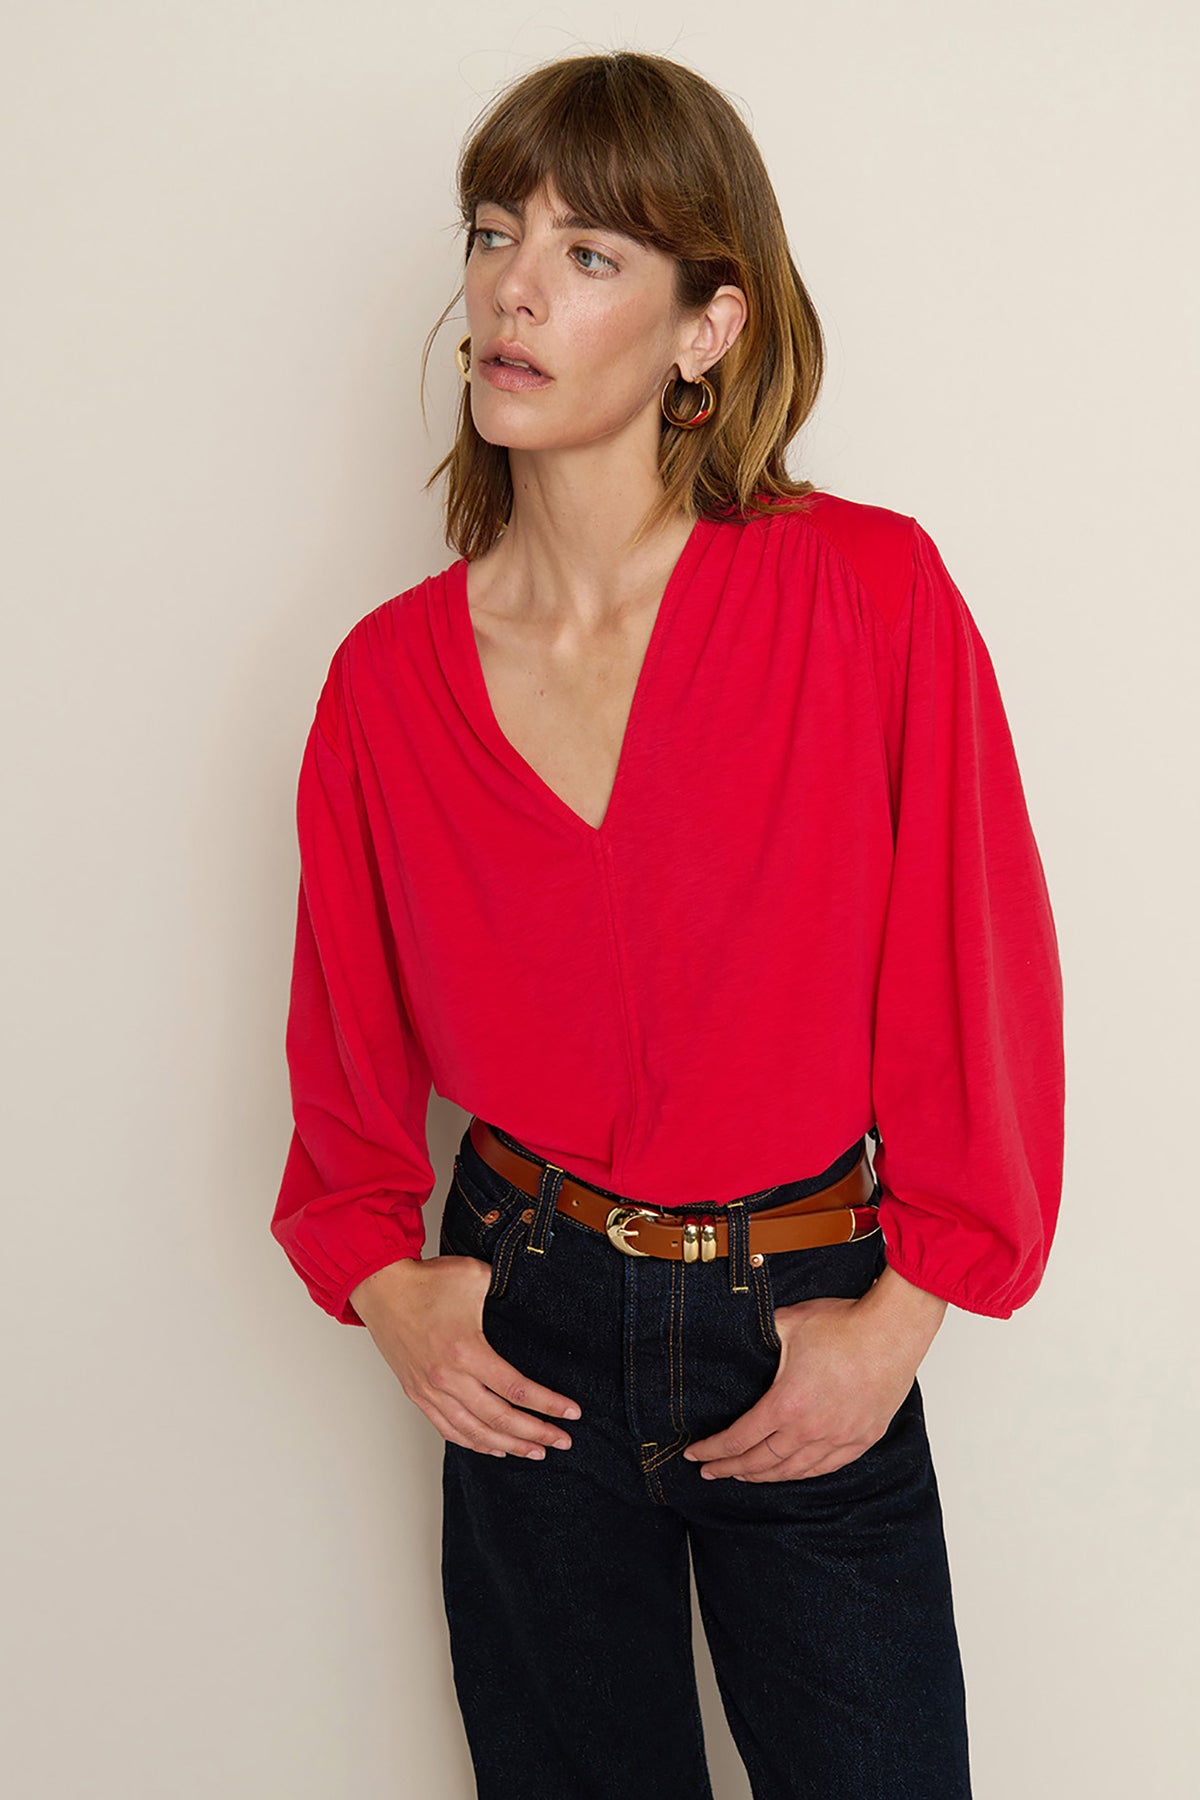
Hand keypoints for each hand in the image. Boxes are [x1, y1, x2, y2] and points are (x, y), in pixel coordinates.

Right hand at [349, 1255, 581, 1459]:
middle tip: (563, 1442)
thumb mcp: (475, 1276)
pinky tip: (495, 1448)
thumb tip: (530, 1296)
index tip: (572, 1413)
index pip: (516, 1389)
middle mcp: (448, 1378)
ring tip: (536, 1452)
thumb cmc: (427, 1281)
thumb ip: (506, 1290)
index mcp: (466, 1351)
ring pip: (475, 1432)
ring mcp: (430, 1390)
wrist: (382, 1288)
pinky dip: (474, 1443)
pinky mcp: (417, 1394)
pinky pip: (448, 1429)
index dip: (548, 1405)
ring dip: (509, 1445)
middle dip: (537, 1433)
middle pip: (500, 1419)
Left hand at [682, 1274, 943, 1481]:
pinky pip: (826, 1467)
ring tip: (745, 1476)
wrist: (893, 1330)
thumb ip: (760, 1334)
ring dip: (764, 1476)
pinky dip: (802, 1473)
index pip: (739, 1440)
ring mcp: (839, 1438)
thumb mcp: (788, 1323)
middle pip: (761, 1462)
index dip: (713, 1451)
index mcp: (786, 1404)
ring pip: (793, 1470)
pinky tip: (791, 1472)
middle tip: (711, 1472)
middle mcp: (810, 1430)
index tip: (695, 1457)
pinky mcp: (862, 1438)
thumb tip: (741, 1331)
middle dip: (731, 1470)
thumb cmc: (844, 1324)